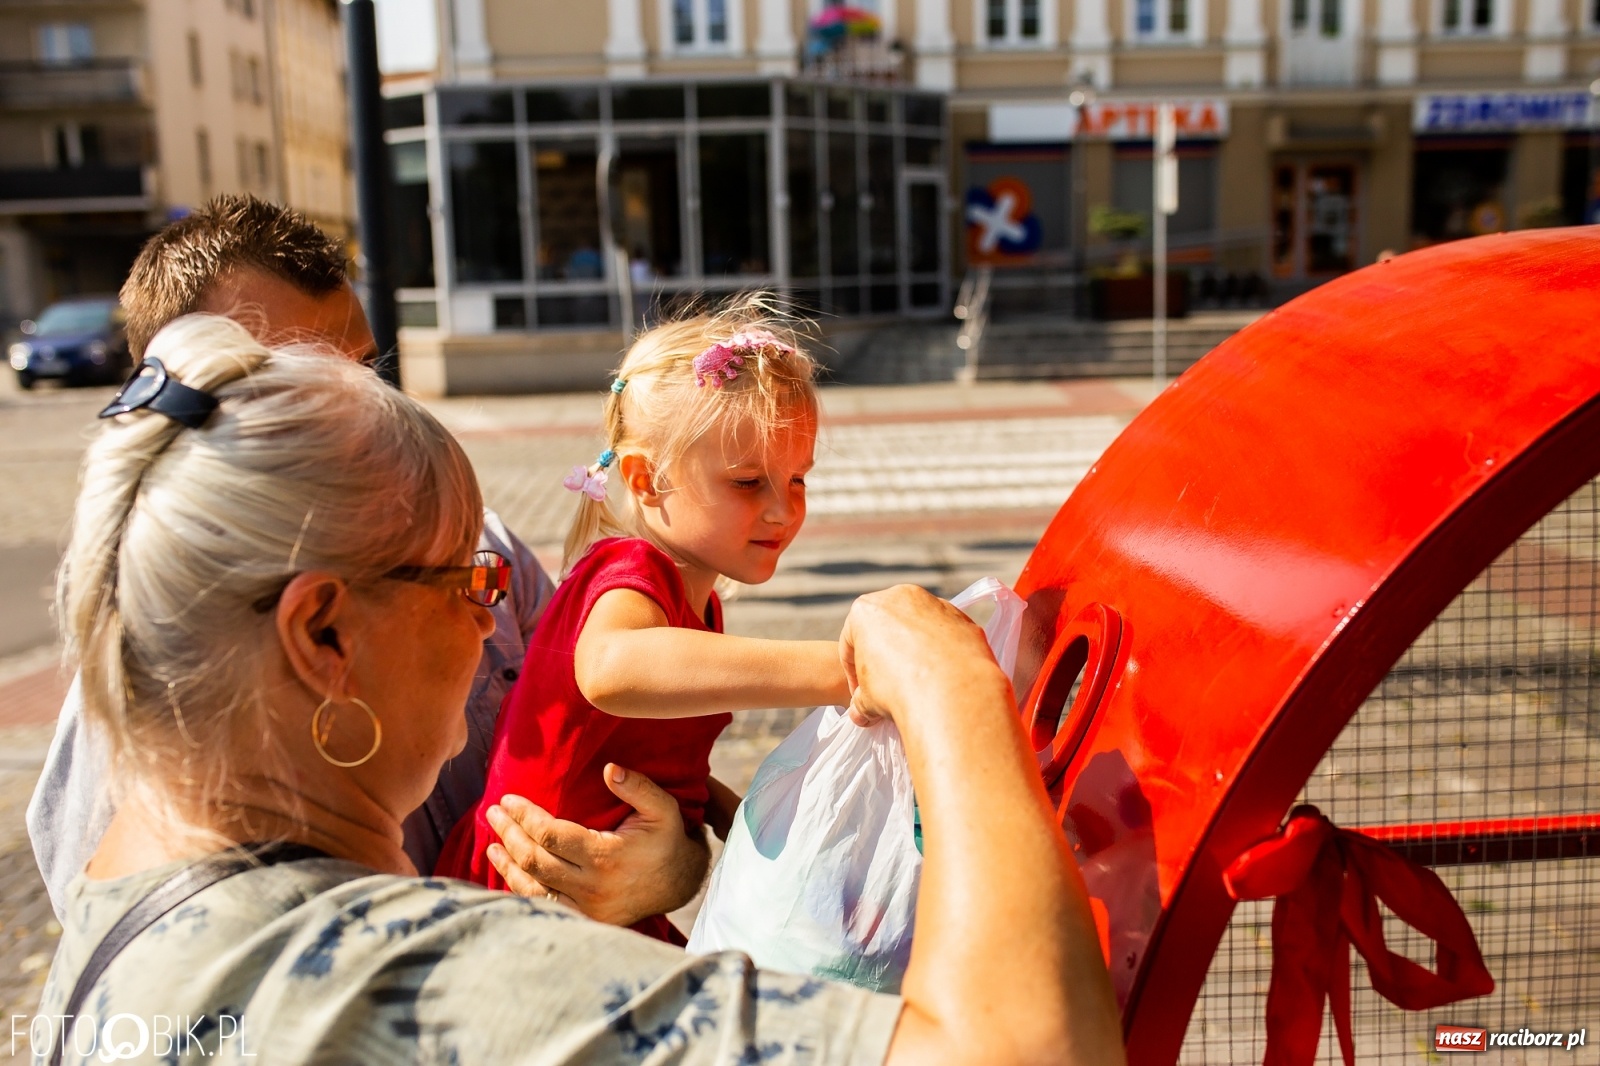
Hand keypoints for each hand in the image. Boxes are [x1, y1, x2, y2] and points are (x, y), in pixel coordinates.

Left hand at [485, 763, 709, 925]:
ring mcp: (585, 908)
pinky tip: (509, 873)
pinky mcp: (584, 919)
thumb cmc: (667, 840)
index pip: (550, 835)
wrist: (680, 884)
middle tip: (493, 813)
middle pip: (534, 859)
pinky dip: (521, 889)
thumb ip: (638, 787)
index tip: (508, 800)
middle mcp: (590, 886)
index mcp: (604, 856)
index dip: (524, 816)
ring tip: (492, 843)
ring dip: (507, 864)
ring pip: (532, 887)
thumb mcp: (663, 808)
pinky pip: (543, 905)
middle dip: (509, 834)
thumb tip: (610, 768)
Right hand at [841, 585, 1002, 726]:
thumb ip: (861, 702)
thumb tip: (861, 714)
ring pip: (919, 629)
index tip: (860, 694)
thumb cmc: (897, 690)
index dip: (853, 673)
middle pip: (887, 629)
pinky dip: (943, 653)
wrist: (950, 691)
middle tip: (889, 686)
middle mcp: (900, 597)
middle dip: (887, 656)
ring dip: (916, 652)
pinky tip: (943, 679)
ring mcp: (935, 604)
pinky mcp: (963, 618)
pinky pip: (946, 636)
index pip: (851, 644)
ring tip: (920, 684)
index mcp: (866, 611)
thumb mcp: (867, 701)